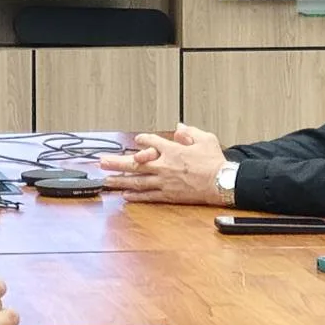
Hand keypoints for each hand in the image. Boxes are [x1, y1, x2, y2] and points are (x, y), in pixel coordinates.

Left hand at [98, 122, 227, 204]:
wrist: (221, 182)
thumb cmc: (215, 161)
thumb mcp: (205, 139)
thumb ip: (190, 132)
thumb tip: (180, 128)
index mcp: (172, 150)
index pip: (150, 142)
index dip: (142, 140)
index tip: (137, 140)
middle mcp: (164, 165)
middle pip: (135, 163)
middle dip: (116, 162)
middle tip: (102, 162)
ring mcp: (164, 181)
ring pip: (137, 181)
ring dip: (120, 180)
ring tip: (106, 180)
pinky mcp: (168, 195)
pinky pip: (148, 195)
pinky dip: (135, 196)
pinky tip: (124, 195)